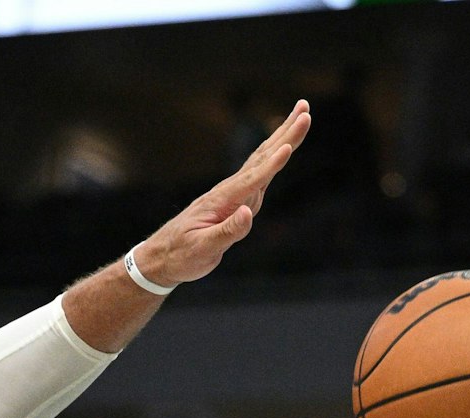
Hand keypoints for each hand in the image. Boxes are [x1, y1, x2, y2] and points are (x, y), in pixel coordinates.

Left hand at [132, 101, 310, 286]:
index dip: (271, 165)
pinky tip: (284, 146)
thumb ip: (227, 232)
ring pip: (263, 159)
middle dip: (286, 134)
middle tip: (306, 109)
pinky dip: (275, 156)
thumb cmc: (182, 254)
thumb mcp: (203, 248)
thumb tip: (248, 214)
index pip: (252, 180)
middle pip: (262, 157)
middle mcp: (231, 191)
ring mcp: (235, 193)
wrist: (164, 256)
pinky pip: (261, 173)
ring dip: (284, 136)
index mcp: (223, 200)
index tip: (288, 147)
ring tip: (302, 115)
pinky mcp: (237, 200)